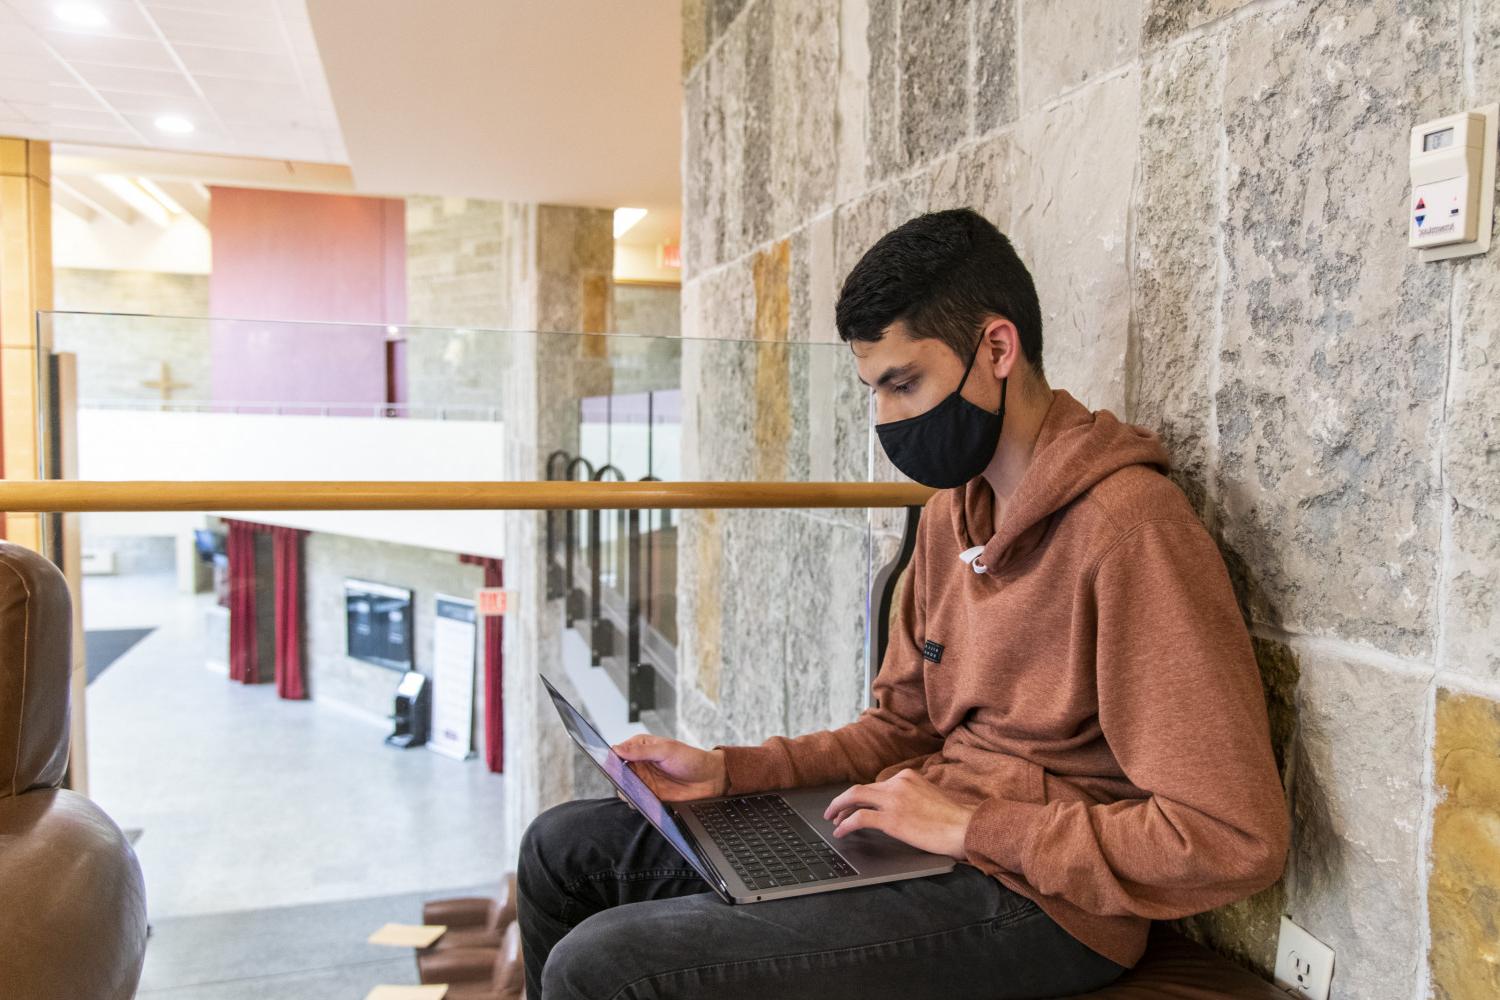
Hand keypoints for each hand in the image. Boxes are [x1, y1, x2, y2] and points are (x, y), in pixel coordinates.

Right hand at [610, 735, 727, 801]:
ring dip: (625, 791)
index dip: (612, 759)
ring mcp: (645, 780)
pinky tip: (640, 801)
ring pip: (625, 787)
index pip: (619, 752)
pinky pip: (636, 799)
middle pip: (619, 772)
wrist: (710, 779)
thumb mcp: (666, 750)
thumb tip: (617, 748)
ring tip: (632, 793)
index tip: (609, 765)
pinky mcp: (650, 795)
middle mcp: (641, 763)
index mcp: (642, 747)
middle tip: (621, 782)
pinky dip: (635, 801)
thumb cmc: (691, 759)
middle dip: (617, 777)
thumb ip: (641, 750)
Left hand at [823, 768, 977, 861]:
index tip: (853, 806)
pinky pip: (859, 818)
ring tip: (832, 821)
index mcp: (907, 777)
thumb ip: (911, 796)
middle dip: (842, 801)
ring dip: (838, 810)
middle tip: (832, 812)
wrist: (964, 828)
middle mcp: (897, 783)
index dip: (860, 797)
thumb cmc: (953, 819)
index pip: (875, 785)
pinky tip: (841, 832)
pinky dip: (846, 824)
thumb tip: (897, 808)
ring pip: (854, 798)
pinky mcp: (891, 819)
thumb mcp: (930, 796)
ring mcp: (893, 800)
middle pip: (860, 789)